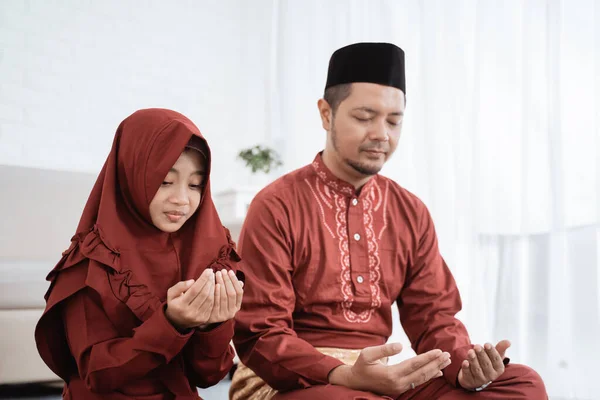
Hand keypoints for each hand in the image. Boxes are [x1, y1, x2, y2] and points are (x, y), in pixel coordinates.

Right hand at [165, 269, 214, 329]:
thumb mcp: (171, 293)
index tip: (208, 270)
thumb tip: (192, 281)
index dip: (203, 279)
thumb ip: (180, 286)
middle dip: (209, 281)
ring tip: (213, 278)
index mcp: (180, 305)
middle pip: (204, 294)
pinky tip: (214, 287)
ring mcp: (198, 317)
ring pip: (209, 299)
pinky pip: (212, 305)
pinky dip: (214, 295)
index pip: (194, 290)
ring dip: (213, 287)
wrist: (176, 322)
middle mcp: (189, 312)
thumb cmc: (174, 303)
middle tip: (212, 272)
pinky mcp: (204, 319)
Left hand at [205, 269, 243, 323]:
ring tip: (217, 274)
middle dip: (227, 280)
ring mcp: (224, 316)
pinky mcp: (215, 317)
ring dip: (222, 283)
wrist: (203, 317)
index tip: (230, 271)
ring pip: (224, 297)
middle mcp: (232, 312)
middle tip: (222, 271)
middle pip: (231, 293)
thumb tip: (241, 282)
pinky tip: (214, 284)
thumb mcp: (225, 297)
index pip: (239, 292)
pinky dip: (216, 292)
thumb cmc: (216, 302)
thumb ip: (232, 290)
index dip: (235, 281)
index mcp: (237, 307)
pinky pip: (216, 302)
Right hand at [328, 343, 450, 396]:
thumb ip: (384, 349)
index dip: (428, 358)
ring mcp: (400, 387)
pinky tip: (437, 372)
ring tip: (446, 362)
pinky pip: (417, 382)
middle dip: (436, 364)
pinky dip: (429, 377)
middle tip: (448, 356)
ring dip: (435, 370)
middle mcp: (398, 383)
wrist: (355, 382)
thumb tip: (400, 345)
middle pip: (422, 372)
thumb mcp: (367, 354)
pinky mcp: (400, 388)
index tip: (439, 351)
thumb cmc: (361, 365)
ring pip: (422, 378)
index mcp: (391, 374)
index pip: (414, 364)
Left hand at [458, 340, 510, 389]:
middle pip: (486, 364)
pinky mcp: (470, 381)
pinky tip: (465, 362)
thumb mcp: (494, 356)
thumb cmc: (487, 362)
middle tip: (477, 346)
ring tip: (470, 351)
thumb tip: (508, 342)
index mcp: (499, 369)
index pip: (496, 360)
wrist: (475, 376)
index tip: (486, 344)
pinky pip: (468, 374)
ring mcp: (480, 379)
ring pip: (477, 369)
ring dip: (473, 360)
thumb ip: (500, 348)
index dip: (491, 352)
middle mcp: (490, 375)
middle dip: (481, 354)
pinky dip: (466, 368)